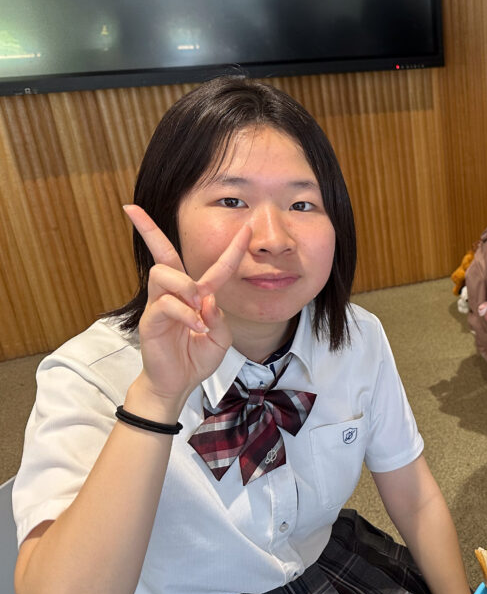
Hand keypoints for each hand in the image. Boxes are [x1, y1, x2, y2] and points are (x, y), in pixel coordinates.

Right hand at [124, 205, 250, 402]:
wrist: (179, 383)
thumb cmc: (196, 357)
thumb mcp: (220, 339)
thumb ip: (219, 319)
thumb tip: (207, 299)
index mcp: (198, 295)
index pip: (217, 267)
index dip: (233, 248)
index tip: (246, 226)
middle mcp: (177, 294)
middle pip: (163, 254)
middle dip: (148, 229)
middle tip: (132, 210)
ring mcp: (161, 305)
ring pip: (164, 273)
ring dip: (184, 286)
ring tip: (196, 307)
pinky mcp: (150, 320)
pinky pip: (166, 304)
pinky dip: (185, 314)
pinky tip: (195, 328)